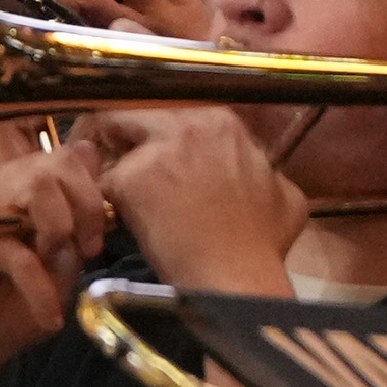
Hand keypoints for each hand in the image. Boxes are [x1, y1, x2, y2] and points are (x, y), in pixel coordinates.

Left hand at [94, 105, 309, 295]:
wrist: (236, 276)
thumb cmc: (261, 245)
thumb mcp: (282, 194)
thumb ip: (261, 170)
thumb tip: (257, 171)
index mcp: (226, 124)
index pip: (172, 110)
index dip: (155, 129)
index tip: (146, 148)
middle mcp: (193, 124)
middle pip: (136, 112)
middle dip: (120, 135)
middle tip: (110, 161)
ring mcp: (161, 149)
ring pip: (112, 136)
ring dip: (107, 159)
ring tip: (104, 187)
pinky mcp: (132, 179)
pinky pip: (104, 179)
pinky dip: (104, 197)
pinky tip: (110, 216)